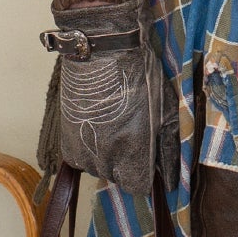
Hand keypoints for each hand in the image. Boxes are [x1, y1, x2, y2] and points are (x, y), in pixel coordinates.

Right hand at [38, 0, 164, 191]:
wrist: (103, 48)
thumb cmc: (141, 76)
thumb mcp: (166, 112)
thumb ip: (168, 151)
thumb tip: (171, 181)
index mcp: (133, 155)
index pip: (138, 188)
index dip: (144, 174)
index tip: (147, 159)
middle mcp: (105, 158)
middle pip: (116, 178)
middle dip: (126, 163)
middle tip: (131, 131)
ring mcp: (81, 148)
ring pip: (96, 168)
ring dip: (105, 155)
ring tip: (113, 124)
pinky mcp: (66, 136)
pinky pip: (78, 156)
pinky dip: (87, 146)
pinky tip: (97, 124)